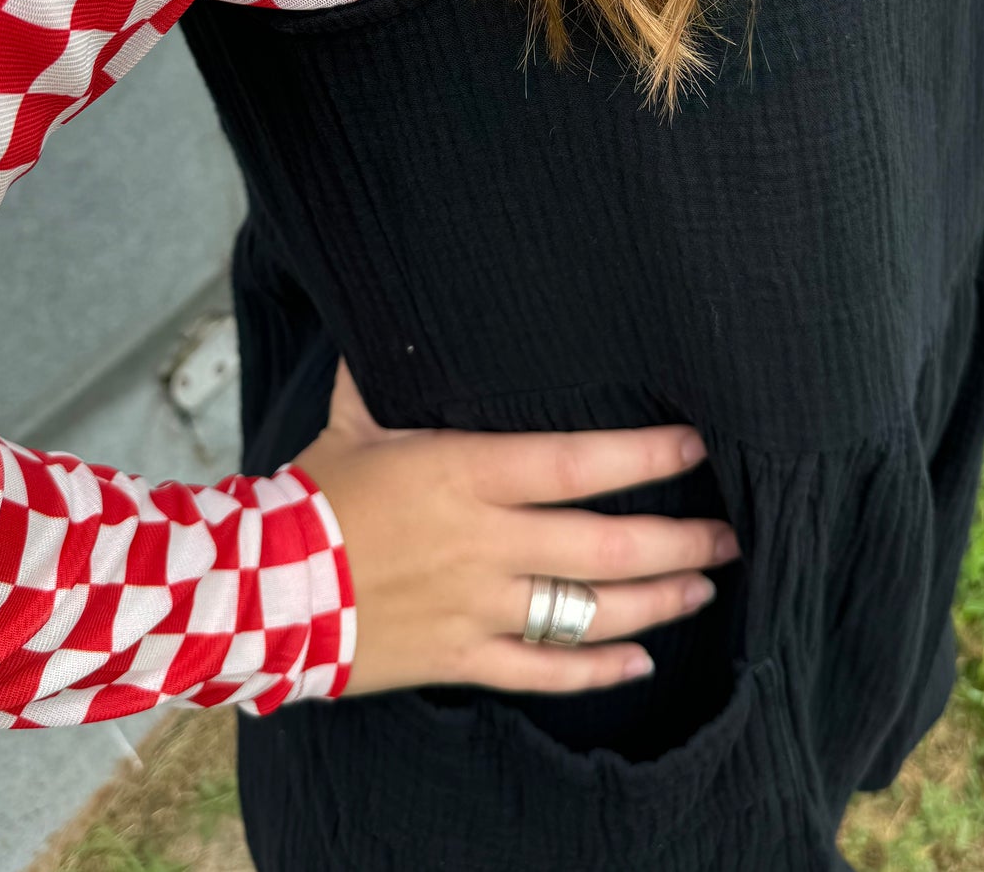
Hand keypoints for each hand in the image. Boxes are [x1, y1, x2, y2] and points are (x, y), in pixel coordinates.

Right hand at [293, 358, 738, 697]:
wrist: (255, 594)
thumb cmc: (309, 497)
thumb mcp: (354, 420)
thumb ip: (389, 373)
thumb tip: (399, 313)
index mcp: (465, 474)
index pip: (576, 463)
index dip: (642, 454)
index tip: (693, 446)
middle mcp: (485, 544)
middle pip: (604, 546)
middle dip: (678, 540)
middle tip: (728, 535)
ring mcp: (477, 607)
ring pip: (588, 612)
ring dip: (656, 601)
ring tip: (702, 588)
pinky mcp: (460, 658)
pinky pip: (543, 670)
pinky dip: (595, 668)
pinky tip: (637, 659)